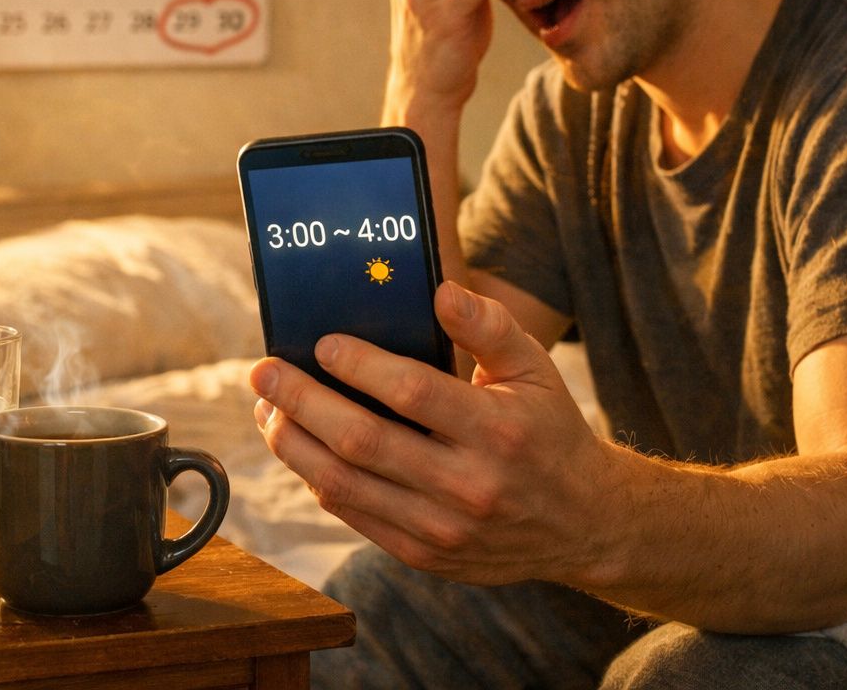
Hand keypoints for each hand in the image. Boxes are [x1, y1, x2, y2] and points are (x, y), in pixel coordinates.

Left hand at [249, 281, 611, 587]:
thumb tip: (441, 291)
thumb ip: (490, 325)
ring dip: (293, 443)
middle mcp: (468, 485)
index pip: (412, 393)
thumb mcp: (535, 369)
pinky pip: (353, 514)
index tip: (322, 343)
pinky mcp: (424, 555)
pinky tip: (300, 447)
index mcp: (498, 432)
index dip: (360, 365)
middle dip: (301, 401)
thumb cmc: (549, 431)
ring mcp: (442, 528)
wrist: (583, 525)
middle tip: (263, 372)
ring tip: (267, 409)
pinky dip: (317, 478)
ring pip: (344, 484)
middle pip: (361, 440)